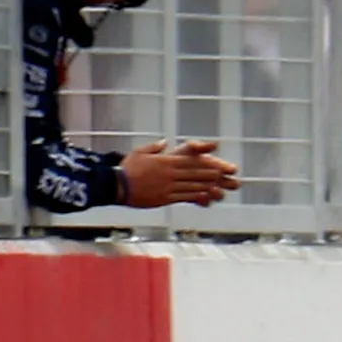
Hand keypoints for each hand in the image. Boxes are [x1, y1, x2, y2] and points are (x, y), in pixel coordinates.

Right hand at [118, 139, 239, 208]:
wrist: (116, 185)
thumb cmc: (126, 168)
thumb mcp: (140, 152)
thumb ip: (154, 148)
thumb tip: (164, 142)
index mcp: (165, 162)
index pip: (189, 162)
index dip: (205, 163)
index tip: (216, 164)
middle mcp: (169, 174)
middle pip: (194, 174)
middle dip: (210, 175)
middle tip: (225, 176)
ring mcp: (168, 187)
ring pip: (191, 186)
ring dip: (207, 187)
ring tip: (220, 187)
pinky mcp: (164, 199)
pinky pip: (183, 198)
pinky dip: (195, 198)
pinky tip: (205, 198)